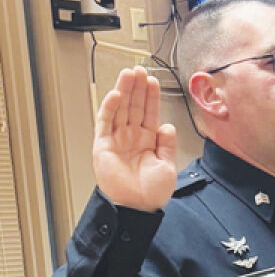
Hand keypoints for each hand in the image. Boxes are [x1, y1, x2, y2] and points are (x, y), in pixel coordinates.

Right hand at [93, 67, 177, 211]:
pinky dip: (110, 108)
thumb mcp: (168, 165)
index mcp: (147, 141)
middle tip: (138, 69)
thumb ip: (167, 144)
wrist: (139, 207)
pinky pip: (105, 123)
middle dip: (136, 87)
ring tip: (129, 74)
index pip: (149, 113)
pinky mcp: (103, 146)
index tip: (152, 80)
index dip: (150, 96)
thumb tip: (167, 125)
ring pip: (120, 110)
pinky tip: (117, 95)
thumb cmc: (152, 192)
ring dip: (124, 91)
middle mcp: (131, 138)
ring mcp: (117, 140)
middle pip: (133, 106)